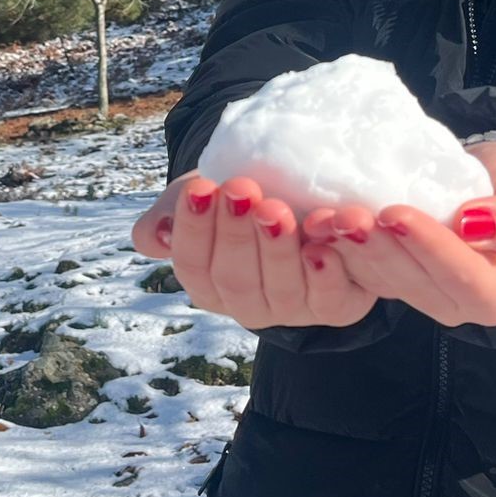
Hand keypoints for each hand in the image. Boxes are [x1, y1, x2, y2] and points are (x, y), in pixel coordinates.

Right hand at [131, 172, 377, 330]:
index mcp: (210, 284)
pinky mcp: (337, 305)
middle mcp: (249, 305)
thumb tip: (159, 234)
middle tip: (240, 189)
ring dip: (278, 251)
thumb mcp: (202, 198)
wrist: (306, 195)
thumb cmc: (245, 198)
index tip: (200, 186)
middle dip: (236, 235)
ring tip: (276, 209)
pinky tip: (324, 245)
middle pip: (236, 281)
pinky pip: (331, 300)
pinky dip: (329, 273)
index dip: (194, 229)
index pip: (194, 265)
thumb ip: (170, 215)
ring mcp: (293, 310)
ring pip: (283, 291)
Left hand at [319, 140, 495, 328]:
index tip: (396, 213)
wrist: (492, 178)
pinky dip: (338, 247)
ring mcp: (418, 294)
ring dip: (350, 249)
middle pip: (413, 282)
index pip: (463, 277)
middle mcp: (455, 305)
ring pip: (380, 278)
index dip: (429, 247)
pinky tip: (317, 224)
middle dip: (378, 249)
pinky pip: (361, 269)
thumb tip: (475, 224)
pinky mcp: (390, 278)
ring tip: (326, 218)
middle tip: (348, 216)